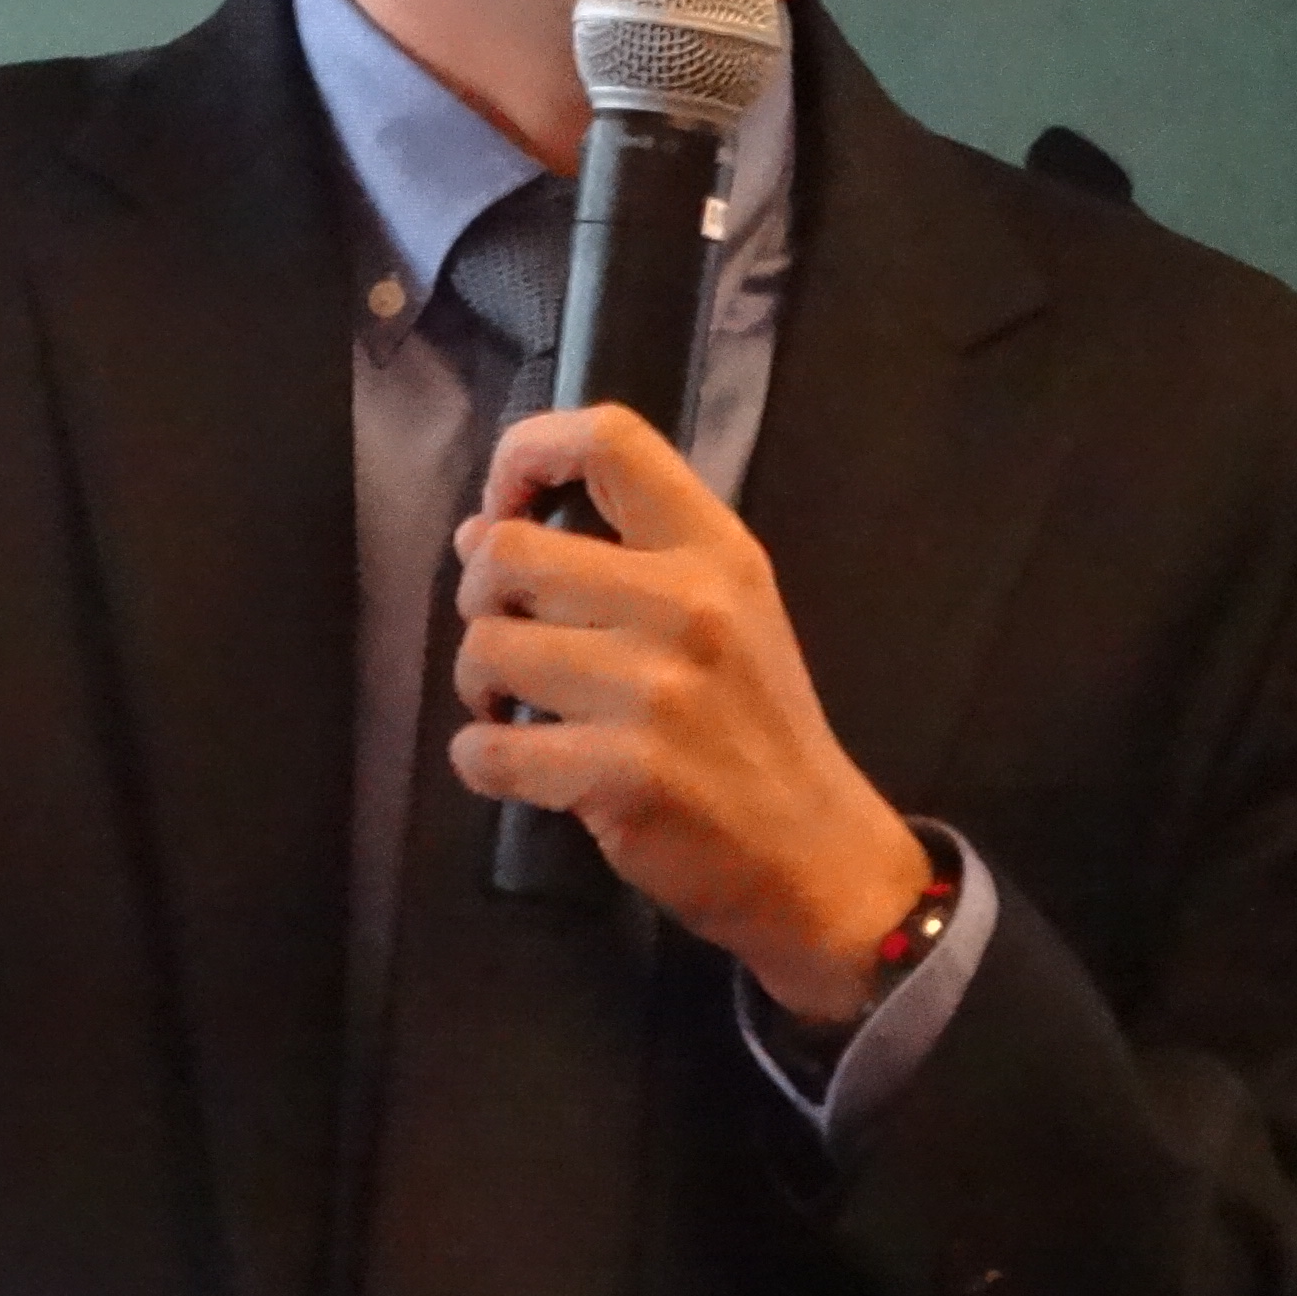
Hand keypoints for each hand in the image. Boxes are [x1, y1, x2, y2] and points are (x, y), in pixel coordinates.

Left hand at [450, 403, 932, 1024]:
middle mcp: (686, 604)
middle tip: (509, 637)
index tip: (503, 506)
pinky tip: (517, 765)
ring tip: (514, 706)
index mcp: (715, 549)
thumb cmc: (758, 724)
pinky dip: (481, 760)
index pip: (608, 439)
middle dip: (481, 598)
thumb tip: (478, 530)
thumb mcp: (724, 611)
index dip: (525, 454)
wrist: (819, 856)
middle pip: (507, 550)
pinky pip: (488, 750)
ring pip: (485, 648)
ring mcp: (653, 691)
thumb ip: (617, 558)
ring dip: (477, 684)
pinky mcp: (621, 774)